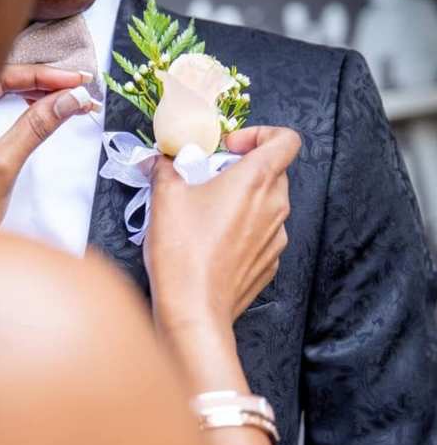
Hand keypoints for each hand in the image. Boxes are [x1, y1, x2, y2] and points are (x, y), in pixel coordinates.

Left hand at [0, 65, 99, 224]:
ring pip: (3, 93)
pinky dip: (25, 108)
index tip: (76, 80)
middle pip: (3, 79)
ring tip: (72, 100)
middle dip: (46, 84)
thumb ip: (36, 127)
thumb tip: (69, 99)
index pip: (2, 75)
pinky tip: (45, 108)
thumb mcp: (4, 163)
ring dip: (39, 95)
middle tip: (80, 88)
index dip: (44, 76)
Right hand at [145, 126, 299, 336]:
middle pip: (273, 171)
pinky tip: (215, 244)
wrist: (193, 309)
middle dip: (242, 169)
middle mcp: (275, 206)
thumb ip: (164, 168)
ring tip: (207, 215)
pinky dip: (244, 229)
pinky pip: (262, 234)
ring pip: (267, 204)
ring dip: (243, 200)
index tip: (231, 148)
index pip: (286, 140)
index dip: (261, 135)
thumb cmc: (183, 251)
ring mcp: (276, 238)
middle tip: (209, 181)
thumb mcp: (165, 197)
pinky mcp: (269, 263)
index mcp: (256, 180)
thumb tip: (158, 161)